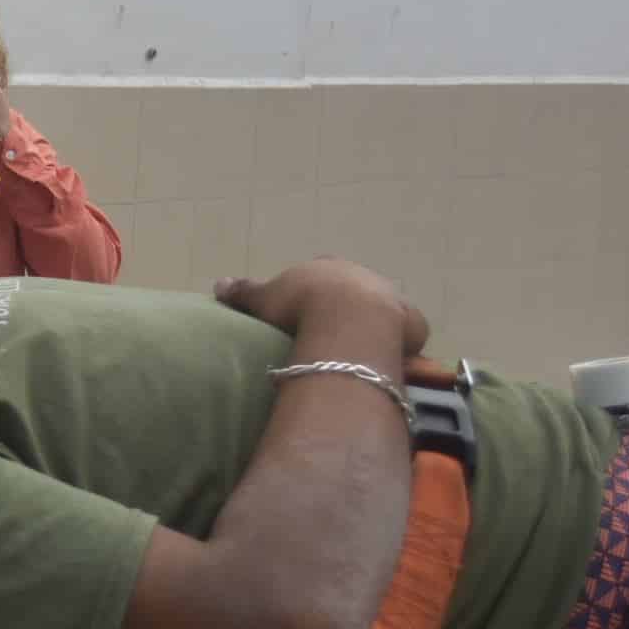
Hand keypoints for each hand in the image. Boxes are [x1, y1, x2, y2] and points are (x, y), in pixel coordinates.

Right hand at [214, 260, 430, 358]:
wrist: (349, 319)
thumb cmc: (301, 305)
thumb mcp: (263, 298)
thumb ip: (243, 292)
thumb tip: (218, 283)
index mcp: (327, 268)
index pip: (319, 275)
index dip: (311, 291)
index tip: (303, 310)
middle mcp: (361, 276)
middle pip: (352, 290)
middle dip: (343, 308)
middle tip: (328, 333)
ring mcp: (389, 297)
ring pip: (380, 310)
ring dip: (371, 324)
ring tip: (355, 350)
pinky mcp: (410, 322)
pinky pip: (404, 333)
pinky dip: (396, 344)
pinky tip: (383, 361)